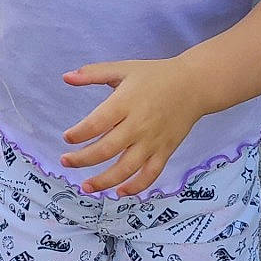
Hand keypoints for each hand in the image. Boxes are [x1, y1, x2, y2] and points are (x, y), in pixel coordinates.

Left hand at [60, 55, 204, 194]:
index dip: (78, 134)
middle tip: (66, 161)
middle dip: (82, 159)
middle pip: (106, 150)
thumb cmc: (156, 75)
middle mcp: (138, 125)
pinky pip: (150, 174)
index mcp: (125, 103)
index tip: (67, 138)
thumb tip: (65, 77)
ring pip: (126, 168)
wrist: (194, 85)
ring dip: (104, 181)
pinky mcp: (165, 151)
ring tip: (86, 187)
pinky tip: (119, 192)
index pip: (96, 124)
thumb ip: (93, 73)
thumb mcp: (123, 68)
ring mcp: (152, 141)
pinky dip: (136, 187)